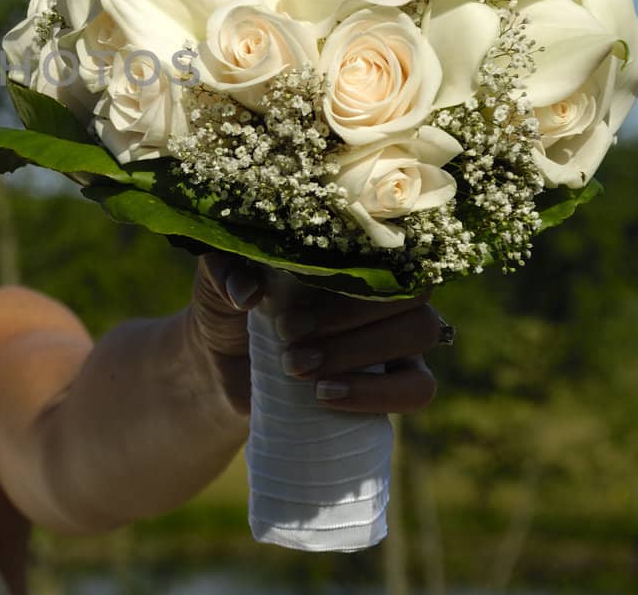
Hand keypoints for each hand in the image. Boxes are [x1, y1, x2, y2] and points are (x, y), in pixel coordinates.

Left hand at [195, 252, 442, 415]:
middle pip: (412, 290)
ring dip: (360, 353)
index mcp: (349, 249)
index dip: (346, 274)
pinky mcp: (396, 381)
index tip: (288, 309)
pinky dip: (378, 394)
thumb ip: (225, 270)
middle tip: (289, 336)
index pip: (387, 243)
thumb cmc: (230, 305)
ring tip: (297, 368)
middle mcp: (383, 286)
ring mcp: (398, 334)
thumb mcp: (216, 280)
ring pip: (421, 332)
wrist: (223, 363)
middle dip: (349, 318)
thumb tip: (248, 292)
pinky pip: (419, 388)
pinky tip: (327, 394)